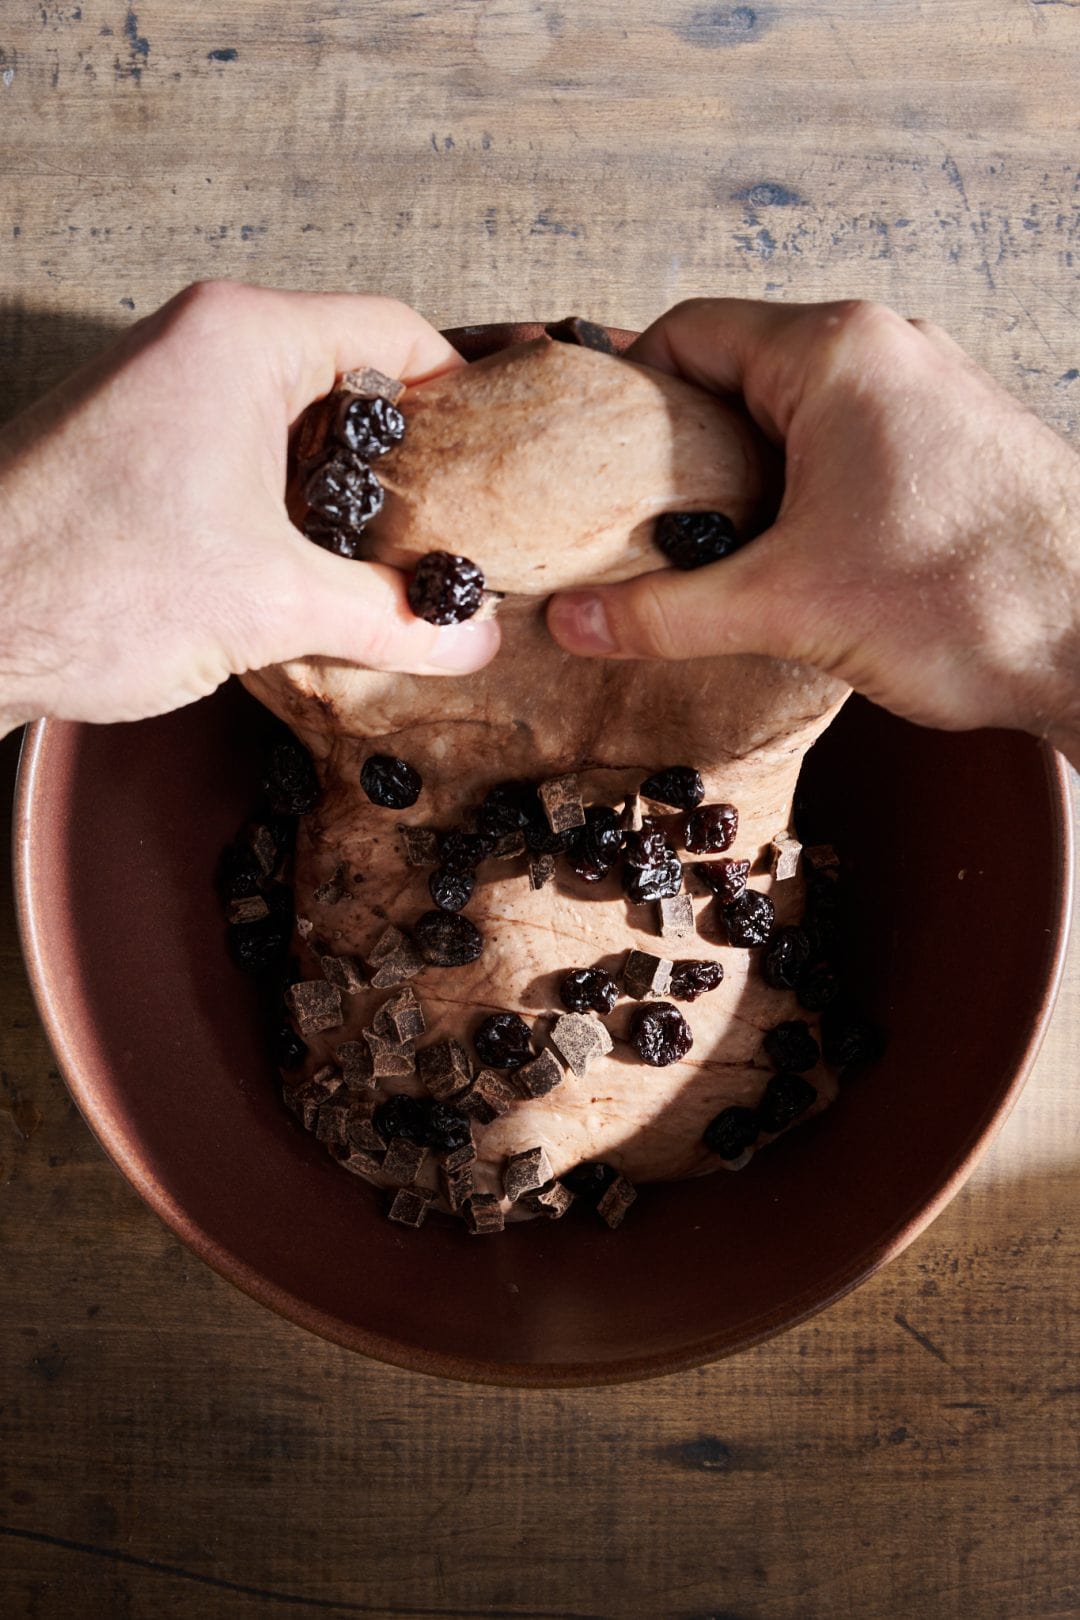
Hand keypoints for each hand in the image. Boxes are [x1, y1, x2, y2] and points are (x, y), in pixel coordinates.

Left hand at [0, 281, 499, 733]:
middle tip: (457, 526)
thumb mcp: (269, 607)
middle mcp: (199, 346)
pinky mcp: (137, 449)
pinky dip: (287, 508)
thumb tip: (468, 638)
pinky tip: (311, 574)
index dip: (463, 395)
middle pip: (347, 378)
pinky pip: (243, 457)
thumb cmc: (85, 583)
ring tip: (394, 561)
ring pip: (293, 425)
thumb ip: (388, 618)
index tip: (499, 461)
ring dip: (345, 493)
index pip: (394, 331)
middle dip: (408, 458)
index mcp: (241, 340)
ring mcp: (161, 393)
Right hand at [547, 298, 1079, 762]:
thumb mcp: (788, 607)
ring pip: (796, 412)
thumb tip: (574, 620)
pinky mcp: (953, 443)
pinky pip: (849, 443)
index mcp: (834, 354)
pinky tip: (792, 558)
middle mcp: (885, 351)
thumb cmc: (971, 600)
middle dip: (683, 448)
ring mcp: (927, 393)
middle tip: (641, 522)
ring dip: (746, 475)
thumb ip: (666, 611)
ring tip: (712, 550)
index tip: (594, 464)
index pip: (688, 334)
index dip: (626, 396)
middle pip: (739, 372)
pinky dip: (804, 489)